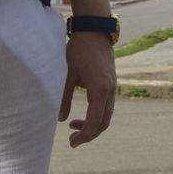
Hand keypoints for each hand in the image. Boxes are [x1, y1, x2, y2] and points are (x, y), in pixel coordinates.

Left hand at [59, 32, 116, 146]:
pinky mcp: (111, 83)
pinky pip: (108, 106)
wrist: (95, 30)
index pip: (94, 122)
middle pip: (104, 123)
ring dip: (93, 125)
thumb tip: (60, 119)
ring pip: (107, 115)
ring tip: (74, 126)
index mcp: (99, 90)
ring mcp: (112, 87)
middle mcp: (109, 91)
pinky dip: (97, 115)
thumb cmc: (79, 50)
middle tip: (72, 140)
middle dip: (89, 134)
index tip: (72, 142)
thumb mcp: (67, 74)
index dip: (84, 135)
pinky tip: (84, 113)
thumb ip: (64, 97)